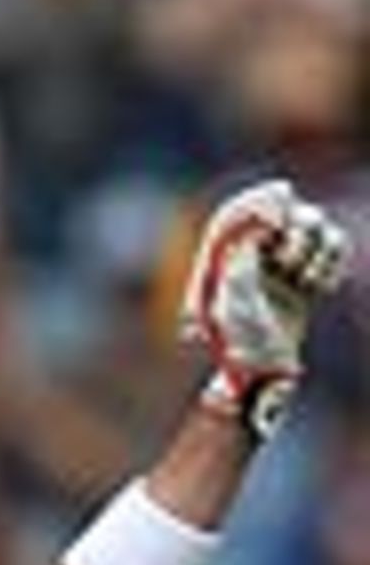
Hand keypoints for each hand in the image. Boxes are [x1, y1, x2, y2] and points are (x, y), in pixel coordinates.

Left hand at [180, 178, 348, 438]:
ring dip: (318, 254)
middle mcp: (257, 253)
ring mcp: (283, 263)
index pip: (248, 209)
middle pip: (291, 213)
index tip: (285, 195)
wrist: (262, 369)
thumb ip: (240, 264)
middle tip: (287, 265)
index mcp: (230, 253)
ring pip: (318, 228)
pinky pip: (334, 249)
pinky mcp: (306, 276)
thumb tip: (251, 231)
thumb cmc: (239, 339)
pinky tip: (321, 289)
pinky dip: (333, 265)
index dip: (266, 196)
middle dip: (297, 235)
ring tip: (306, 283)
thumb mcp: (232, 301)